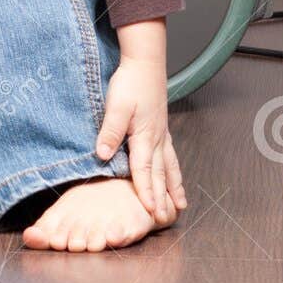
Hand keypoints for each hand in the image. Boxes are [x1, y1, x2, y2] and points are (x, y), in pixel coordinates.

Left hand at [94, 55, 186, 221]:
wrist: (145, 63)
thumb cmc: (130, 83)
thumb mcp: (115, 106)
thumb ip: (110, 131)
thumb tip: (103, 155)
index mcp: (145, 136)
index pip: (144, 170)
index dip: (146, 191)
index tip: (150, 210)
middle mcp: (157, 138)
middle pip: (160, 174)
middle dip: (162, 198)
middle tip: (165, 219)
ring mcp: (161, 134)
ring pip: (170, 166)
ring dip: (174, 187)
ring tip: (180, 206)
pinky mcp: (161, 129)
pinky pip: (171, 156)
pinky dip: (175, 171)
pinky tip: (175, 177)